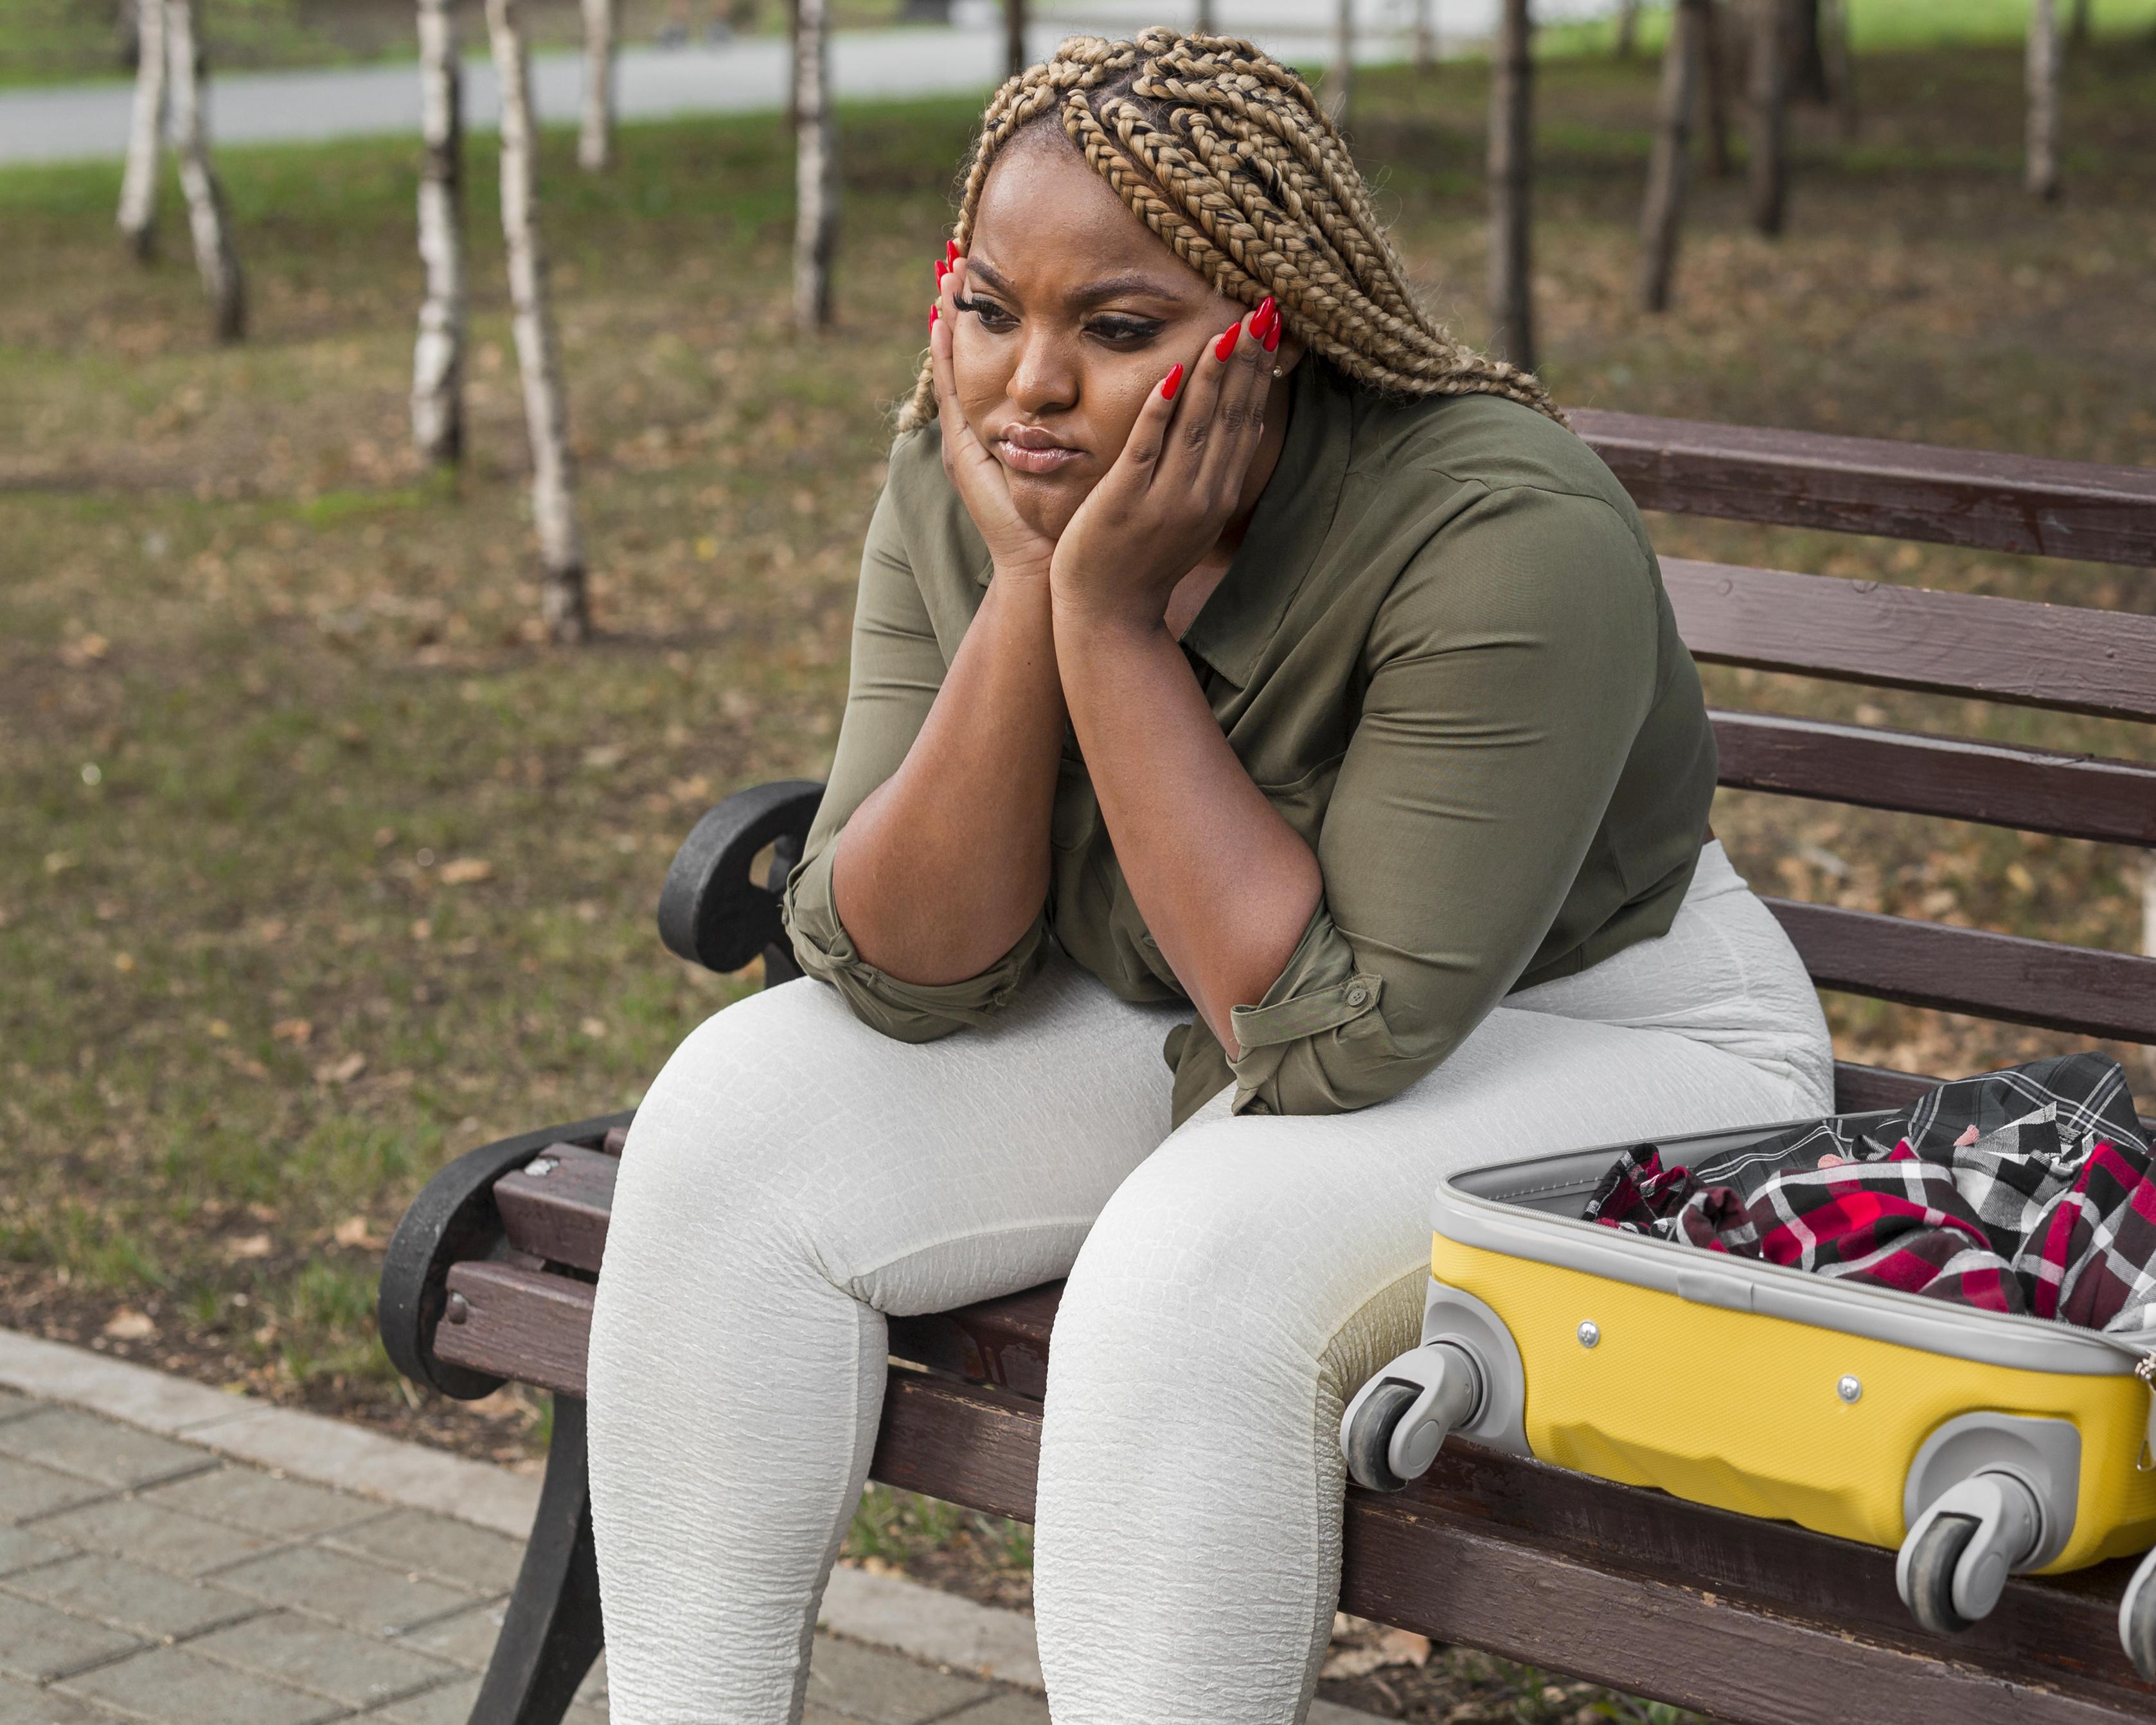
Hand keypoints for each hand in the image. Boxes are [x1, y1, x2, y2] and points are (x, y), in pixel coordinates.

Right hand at [930, 251, 1056, 584]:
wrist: (1047, 566)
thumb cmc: (1068, 519)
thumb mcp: (1078, 460)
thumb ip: (1080, 424)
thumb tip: (1099, 384)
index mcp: (1006, 431)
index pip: (995, 362)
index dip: (990, 321)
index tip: (987, 272)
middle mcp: (981, 430)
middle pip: (965, 354)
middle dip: (960, 306)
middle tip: (954, 254)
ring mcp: (965, 439)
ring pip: (951, 365)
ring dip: (945, 317)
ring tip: (945, 267)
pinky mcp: (961, 452)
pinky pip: (948, 392)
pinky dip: (941, 355)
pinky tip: (939, 316)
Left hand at [1048, 297, 1280, 633]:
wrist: (1109, 614)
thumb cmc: (1145, 561)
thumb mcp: (1193, 516)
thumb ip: (1216, 470)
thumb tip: (1248, 419)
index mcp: (1219, 495)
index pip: (1247, 420)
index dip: (1260, 372)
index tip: (1271, 326)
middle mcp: (1202, 495)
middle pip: (1231, 416)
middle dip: (1247, 360)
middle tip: (1261, 309)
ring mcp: (1165, 499)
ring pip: (1197, 426)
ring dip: (1213, 374)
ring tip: (1227, 327)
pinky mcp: (1125, 501)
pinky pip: (1146, 447)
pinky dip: (1160, 409)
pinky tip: (1173, 371)